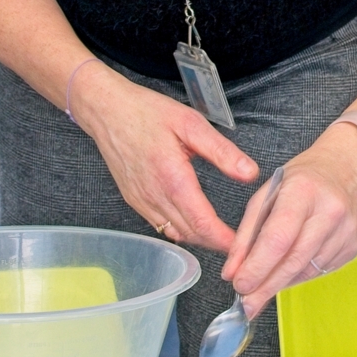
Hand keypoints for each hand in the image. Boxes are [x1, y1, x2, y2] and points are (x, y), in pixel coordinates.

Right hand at [70, 61, 259, 247]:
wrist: (107, 111)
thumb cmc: (147, 112)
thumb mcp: (191, 124)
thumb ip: (222, 152)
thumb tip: (250, 173)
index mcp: (172, 179)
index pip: (201, 223)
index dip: (223, 239)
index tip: (242, 245)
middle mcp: (154, 196)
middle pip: (190, 234)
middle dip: (216, 242)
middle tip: (239, 242)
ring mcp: (141, 201)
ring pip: (174, 233)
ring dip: (199, 238)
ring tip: (221, 235)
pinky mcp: (134, 200)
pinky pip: (160, 225)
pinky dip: (180, 230)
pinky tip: (193, 223)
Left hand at [222, 128, 356, 314]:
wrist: (349, 170)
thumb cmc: (304, 180)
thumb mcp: (268, 194)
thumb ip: (247, 234)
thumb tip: (232, 272)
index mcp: (303, 191)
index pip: (278, 238)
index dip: (257, 266)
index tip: (240, 284)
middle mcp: (330, 211)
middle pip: (294, 260)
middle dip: (266, 286)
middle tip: (247, 304)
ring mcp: (346, 231)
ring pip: (307, 270)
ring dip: (281, 283)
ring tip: (262, 290)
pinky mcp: (354, 246)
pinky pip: (321, 270)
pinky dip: (299, 276)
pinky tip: (288, 272)